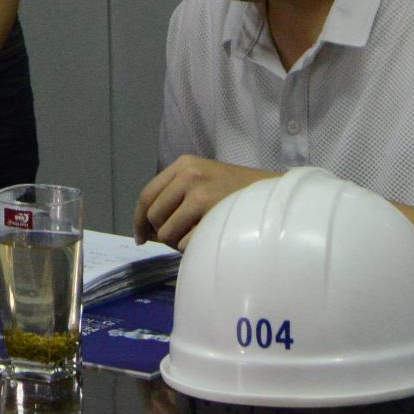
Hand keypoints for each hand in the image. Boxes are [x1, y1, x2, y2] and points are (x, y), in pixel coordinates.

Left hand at [134, 155, 278, 245]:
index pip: (147, 194)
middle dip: (163, 233)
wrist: (274, 195)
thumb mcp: (203, 181)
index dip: (139, 219)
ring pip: (167, 232)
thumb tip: (146, 231)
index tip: (141, 236)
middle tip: (181, 237)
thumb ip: (174, 199)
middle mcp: (189, 175)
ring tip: (198, 237)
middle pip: (154, 216)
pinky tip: (209, 240)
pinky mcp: (212, 215)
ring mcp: (200, 194)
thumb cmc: (237, 192)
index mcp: (184, 164)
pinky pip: (186, 244)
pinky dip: (194, 248)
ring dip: (178, 242)